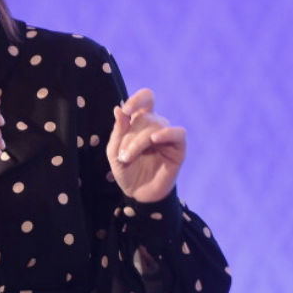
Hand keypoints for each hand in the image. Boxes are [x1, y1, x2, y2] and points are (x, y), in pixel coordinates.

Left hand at [108, 88, 184, 202]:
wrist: (138, 194)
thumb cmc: (126, 172)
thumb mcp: (114, 152)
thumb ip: (118, 131)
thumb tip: (118, 108)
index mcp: (140, 122)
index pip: (146, 99)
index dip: (137, 99)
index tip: (126, 111)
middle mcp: (156, 126)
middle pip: (146, 117)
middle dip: (130, 136)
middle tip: (123, 156)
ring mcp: (168, 136)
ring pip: (156, 126)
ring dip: (139, 141)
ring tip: (129, 158)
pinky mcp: (178, 148)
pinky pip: (178, 133)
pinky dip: (167, 133)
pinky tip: (155, 140)